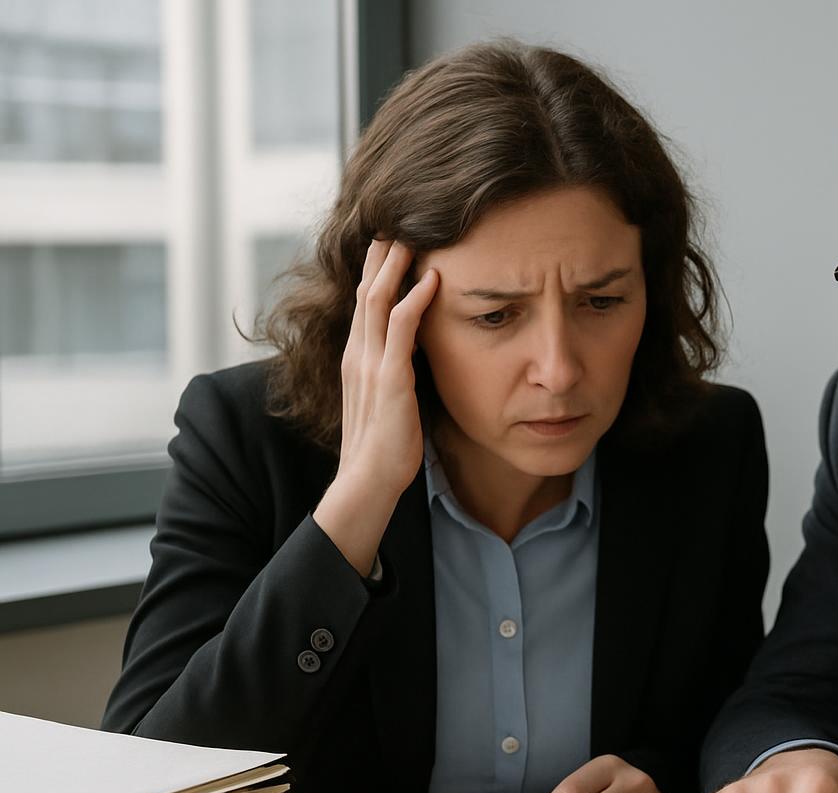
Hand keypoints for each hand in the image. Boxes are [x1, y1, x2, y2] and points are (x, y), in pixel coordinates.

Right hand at [314, 238, 438, 574]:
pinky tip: (431, 280)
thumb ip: (395, 370)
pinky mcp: (388, 379)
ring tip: (412, 235)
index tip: (390, 239)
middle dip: (381, 254)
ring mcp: (370, 364)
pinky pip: (401, 330)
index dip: (375, 269)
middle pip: (367, 290)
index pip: (365, 302)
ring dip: (395, 265)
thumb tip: (414, 353)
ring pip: (379, 300)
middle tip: (398, 220)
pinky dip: (415, 300)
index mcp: (357, 357)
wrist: (368, 480)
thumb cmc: (384, 444)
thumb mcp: (388, 397)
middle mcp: (358, 353)